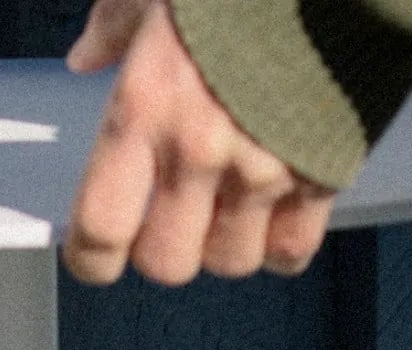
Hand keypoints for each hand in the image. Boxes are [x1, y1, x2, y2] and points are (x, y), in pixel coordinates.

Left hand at [64, 0, 332, 285]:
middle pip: (166, 263)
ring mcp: (264, 166)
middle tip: (169, 213)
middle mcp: (200, 149)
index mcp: (146, 104)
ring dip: (222, 243)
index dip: (91, 259)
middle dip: (163, 247)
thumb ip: (118, 23)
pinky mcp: (323, 171)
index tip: (96, 256)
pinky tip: (274, 211)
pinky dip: (280, 242)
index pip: (100, 229)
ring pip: (229, 261)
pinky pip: (292, 249)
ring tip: (227, 203)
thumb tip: (88, 54)